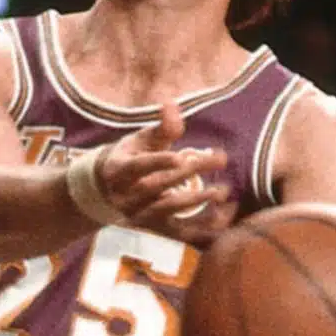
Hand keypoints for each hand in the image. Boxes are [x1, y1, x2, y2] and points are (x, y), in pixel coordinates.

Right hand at [95, 100, 234, 245]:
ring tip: (222, 190)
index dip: (157, 163)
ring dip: (197, 200)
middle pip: (158, 185)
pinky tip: (226, 213)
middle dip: (189, 173)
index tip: (179, 157)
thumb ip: (161, 126)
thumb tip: (171, 103)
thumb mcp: (141, 139)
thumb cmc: (130, 157)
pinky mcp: (157, 228)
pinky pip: (182, 232)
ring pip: (169, 210)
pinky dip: (205, 226)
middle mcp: (127, 196)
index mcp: (119, 170)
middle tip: (220, 158)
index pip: (137, 167)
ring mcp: (141, 215)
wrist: (109, 192)